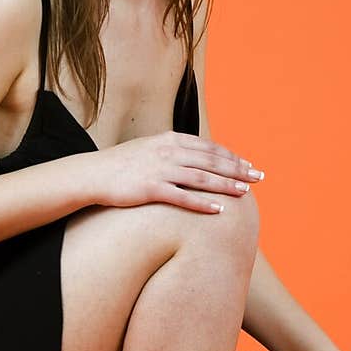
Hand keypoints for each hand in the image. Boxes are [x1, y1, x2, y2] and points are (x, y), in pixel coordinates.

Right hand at [90, 130, 264, 213]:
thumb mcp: (150, 149)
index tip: (249, 165)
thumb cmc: (122, 165)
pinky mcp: (150, 188)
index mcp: (170, 140)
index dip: (232, 156)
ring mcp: (160, 169)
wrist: (92, 174)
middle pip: (211, 160)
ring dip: (226, 184)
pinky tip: (218, 210)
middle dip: (237, 169)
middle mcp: (168, 152)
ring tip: (245, 192)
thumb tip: (194, 158)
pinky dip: (202, 203)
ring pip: (202, 177)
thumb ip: (173, 151)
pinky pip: (182, 197)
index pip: (209, 147)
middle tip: (259, 177)